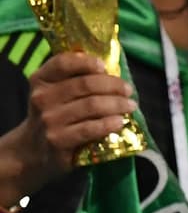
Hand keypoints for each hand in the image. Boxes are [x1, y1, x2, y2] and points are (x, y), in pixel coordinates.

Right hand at [18, 52, 134, 188]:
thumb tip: (113, 68)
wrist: (32, 150)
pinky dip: (109, 123)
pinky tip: (120, 122)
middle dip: (114, 85)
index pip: (62, 63)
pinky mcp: (57, 141)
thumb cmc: (55, 114)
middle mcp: (41, 98)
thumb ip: (76, 77)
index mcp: (41, 80)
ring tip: (130, 106)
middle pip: (86, 84)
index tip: (105, 66)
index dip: (87, 62)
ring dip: (117, 104)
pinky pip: (90, 128)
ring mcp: (49, 120)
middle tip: (128, 90)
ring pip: (92, 105)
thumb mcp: (55, 92)